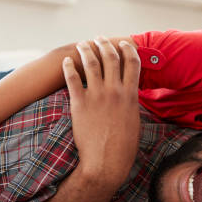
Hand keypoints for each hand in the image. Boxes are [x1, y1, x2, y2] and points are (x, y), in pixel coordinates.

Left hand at [62, 36, 140, 188]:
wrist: (106, 162)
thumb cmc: (124, 147)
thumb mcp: (134, 121)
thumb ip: (131, 103)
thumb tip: (130, 94)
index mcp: (131, 95)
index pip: (132, 62)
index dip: (128, 49)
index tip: (122, 43)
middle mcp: (115, 91)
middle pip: (111, 57)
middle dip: (105, 44)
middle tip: (99, 39)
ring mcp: (96, 96)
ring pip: (91, 63)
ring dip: (87, 50)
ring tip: (82, 45)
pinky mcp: (79, 104)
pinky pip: (72, 79)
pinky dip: (69, 67)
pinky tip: (67, 61)